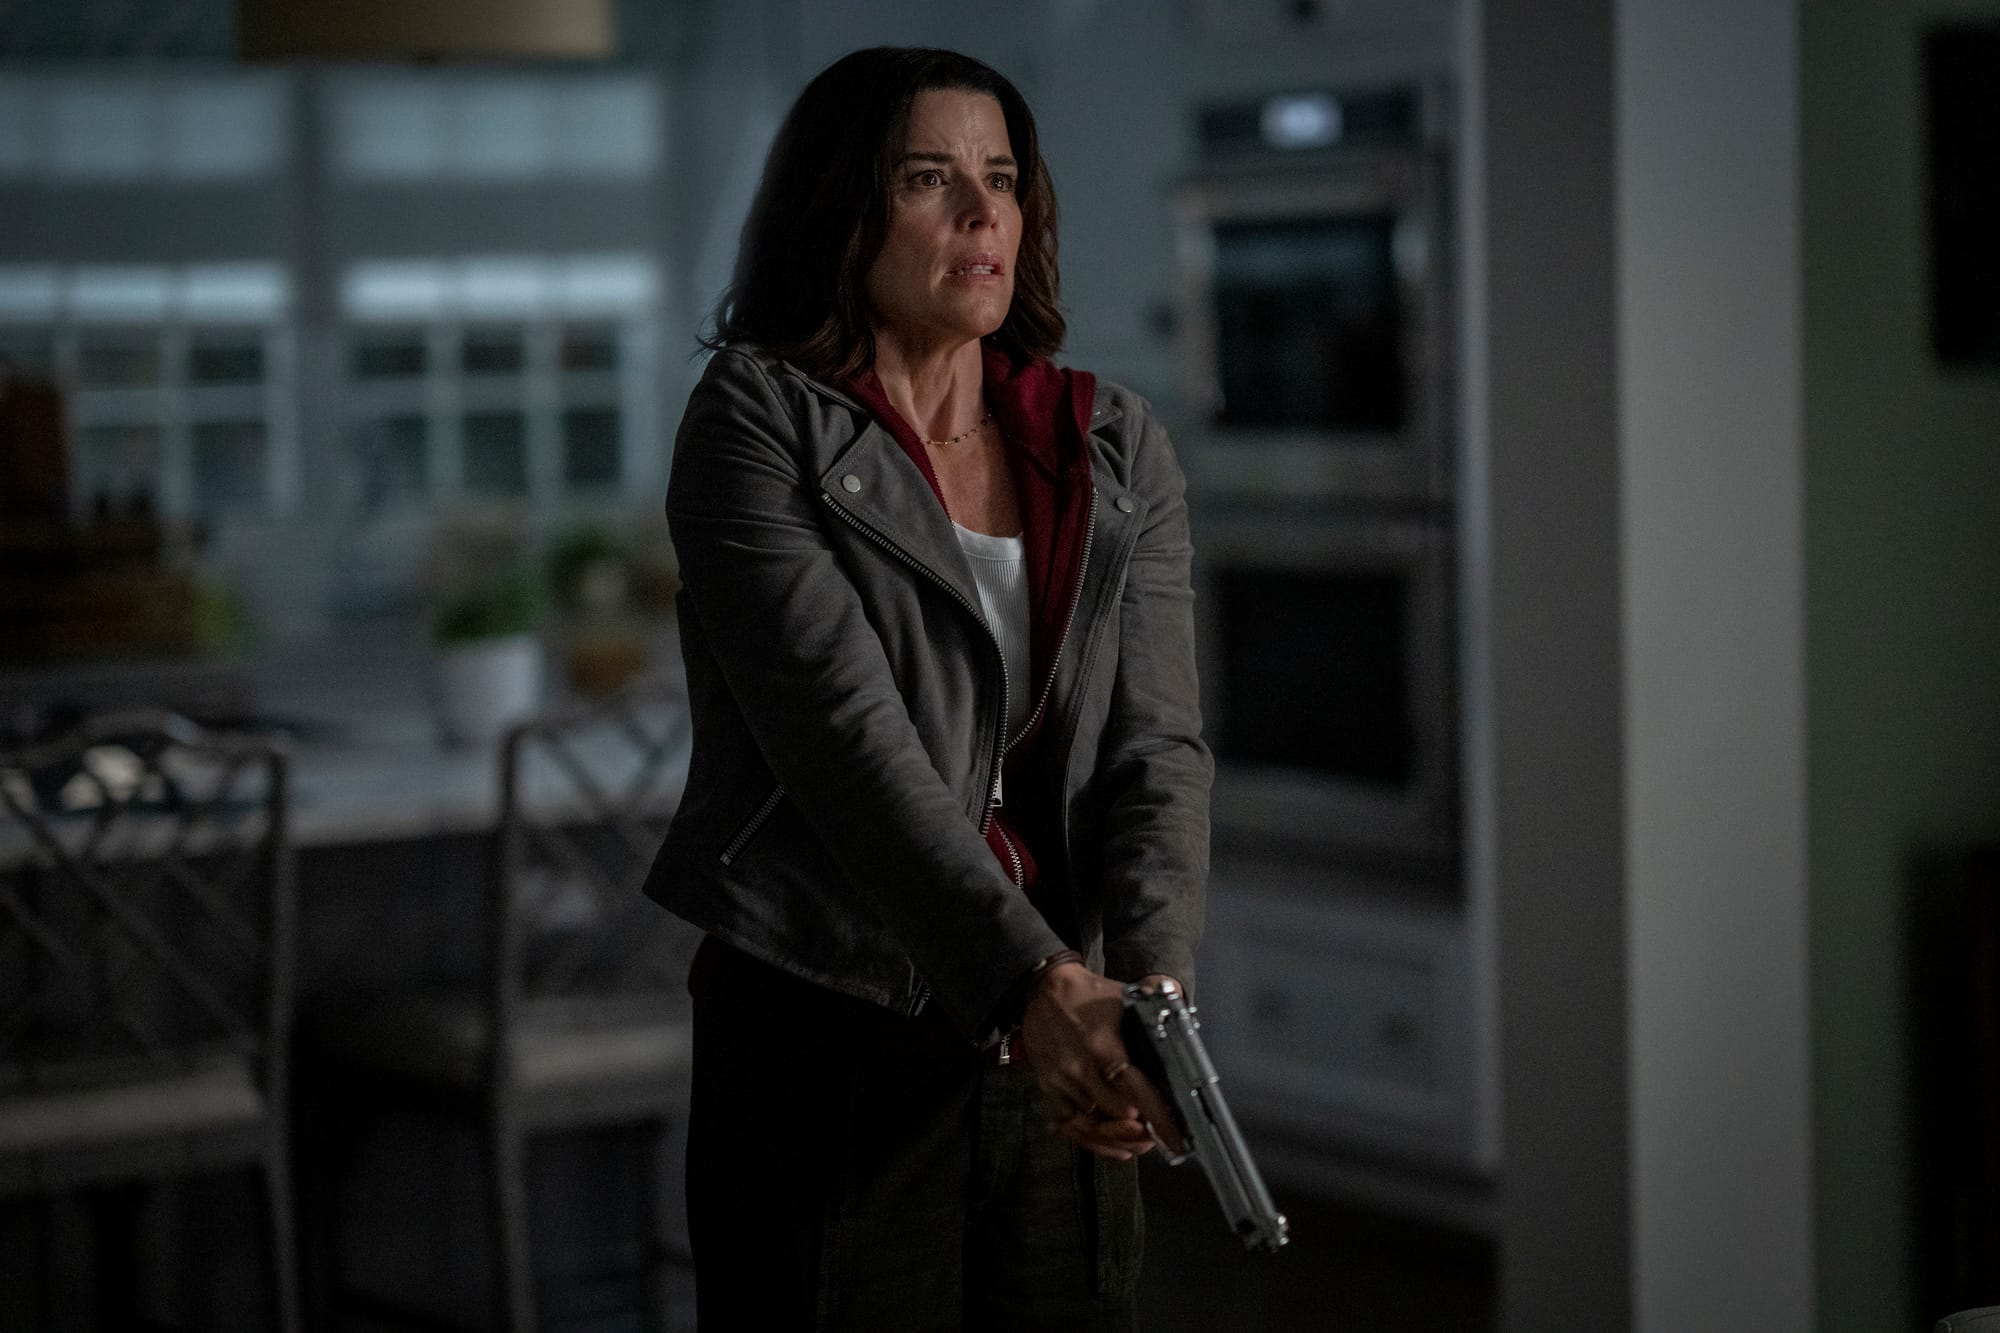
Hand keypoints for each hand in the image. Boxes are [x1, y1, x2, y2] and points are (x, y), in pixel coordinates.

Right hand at [1020, 962, 1183, 1159]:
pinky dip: (1091, 1140)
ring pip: (1091, 1125)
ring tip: (1140, 1145)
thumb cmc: (1086, 993)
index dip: (1154, 1115)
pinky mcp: (1048, 1088)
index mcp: (1102, 1046)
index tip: (1171, 1134)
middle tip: (1158, 1137)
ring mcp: (1061, 1082)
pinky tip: (1112, 1146)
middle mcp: (1080, 1069)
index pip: (1132, 1089)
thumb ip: (1151, 1013)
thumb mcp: (1122, 997)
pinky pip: (1069, 1124)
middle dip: (1138, 1132)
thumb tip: (1182, 1020)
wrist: (1042, 989)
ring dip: (1117, 1139)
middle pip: (1112, 1115)